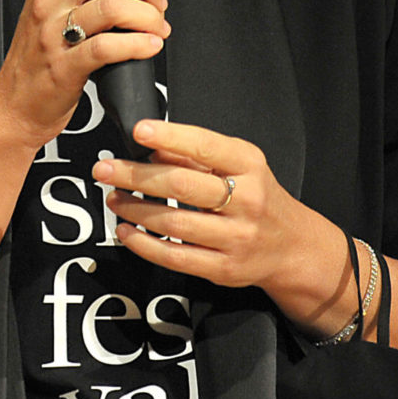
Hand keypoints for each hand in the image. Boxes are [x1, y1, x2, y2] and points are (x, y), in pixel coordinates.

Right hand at [0, 0, 169, 151]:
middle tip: (157, 1)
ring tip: (156, 28)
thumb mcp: (52, 8)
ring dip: (149, 16)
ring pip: (114, 6)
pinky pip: (109, 47)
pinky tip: (149, 47)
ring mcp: (53, 33)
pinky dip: (139, 45)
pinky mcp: (64, 66)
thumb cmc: (40, 57)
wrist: (14, 105)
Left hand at [95, 118, 314, 293]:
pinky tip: (127, 230)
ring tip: (113, 198)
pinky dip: (144, 244)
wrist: (292, 246)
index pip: (206, 146)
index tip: (140, 130)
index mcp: (249, 166)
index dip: (170, 136)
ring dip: (135, 209)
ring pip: (174, 222)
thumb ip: (196, 155)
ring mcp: (235, 237)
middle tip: (105, 169)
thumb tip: (153, 146)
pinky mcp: (223, 268)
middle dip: (136, 176)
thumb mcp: (239, 165)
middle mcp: (246, 201)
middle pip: (182, 185)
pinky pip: (175, 256)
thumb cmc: (259, 198)